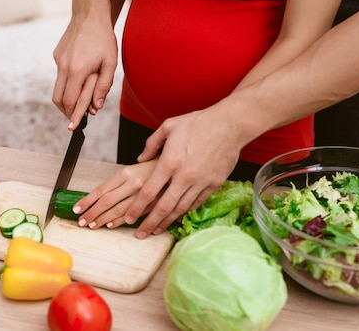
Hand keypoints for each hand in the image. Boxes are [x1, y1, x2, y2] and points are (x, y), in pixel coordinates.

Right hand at [52, 14, 117, 129]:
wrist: (89, 14)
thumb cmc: (103, 38)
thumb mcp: (109, 63)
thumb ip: (103, 86)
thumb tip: (96, 107)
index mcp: (77, 70)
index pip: (69, 101)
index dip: (72, 115)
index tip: (73, 126)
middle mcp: (63, 67)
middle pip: (57, 98)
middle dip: (66, 111)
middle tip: (75, 117)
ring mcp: (58, 60)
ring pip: (57, 87)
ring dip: (66, 97)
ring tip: (79, 99)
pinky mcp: (57, 55)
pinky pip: (60, 74)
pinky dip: (68, 81)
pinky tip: (80, 74)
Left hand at [72, 159, 161, 228]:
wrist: (180, 165)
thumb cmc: (155, 165)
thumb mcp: (134, 168)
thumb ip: (119, 180)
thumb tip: (100, 195)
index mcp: (126, 173)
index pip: (101, 190)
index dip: (87, 201)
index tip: (77, 209)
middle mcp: (134, 184)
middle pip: (107, 203)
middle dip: (92, 214)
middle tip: (82, 221)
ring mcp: (144, 196)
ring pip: (120, 211)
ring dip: (104, 221)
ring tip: (93, 226)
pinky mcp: (154, 205)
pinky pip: (135, 216)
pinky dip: (121, 222)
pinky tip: (111, 225)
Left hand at [124, 109, 243, 237]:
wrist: (229, 125)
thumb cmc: (197, 123)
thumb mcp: (168, 127)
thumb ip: (151, 144)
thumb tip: (140, 159)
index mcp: (169, 163)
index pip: (149, 192)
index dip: (137, 208)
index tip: (129, 218)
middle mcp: (184, 176)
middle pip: (163, 207)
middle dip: (149, 223)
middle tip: (139, 234)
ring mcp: (200, 182)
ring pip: (180, 209)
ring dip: (167, 222)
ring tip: (156, 231)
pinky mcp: (214, 184)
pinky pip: (197, 203)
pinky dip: (185, 212)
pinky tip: (177, 217)